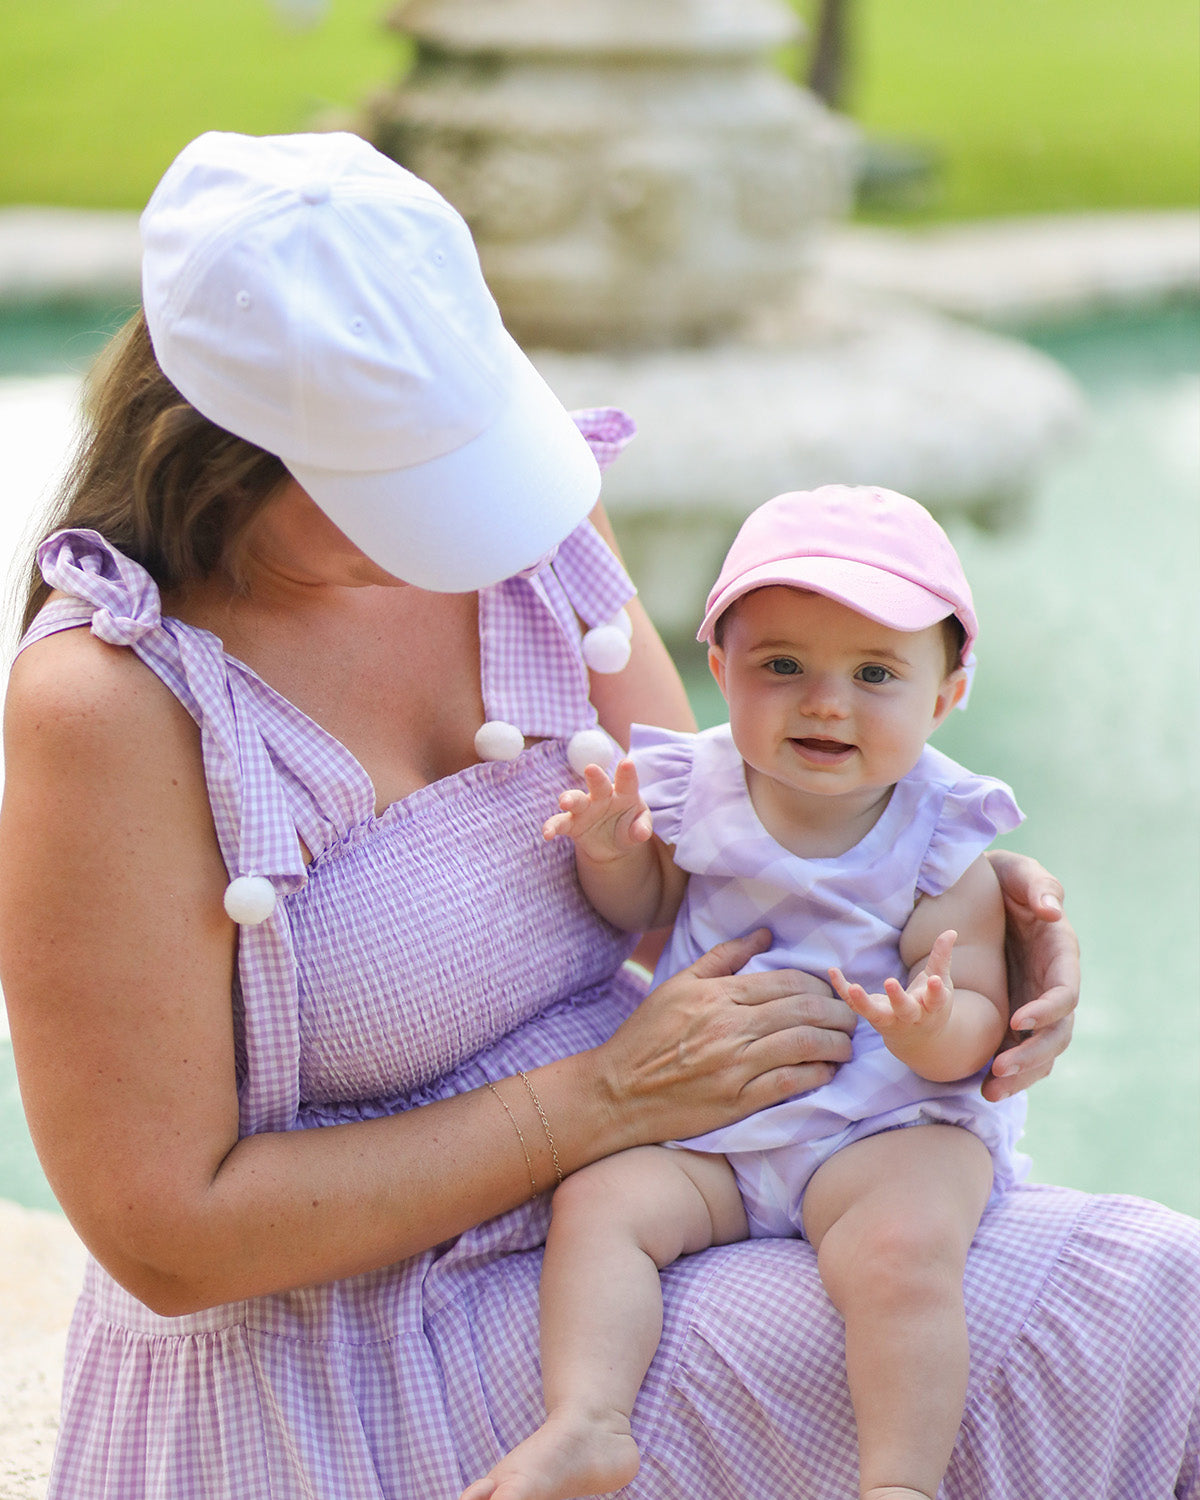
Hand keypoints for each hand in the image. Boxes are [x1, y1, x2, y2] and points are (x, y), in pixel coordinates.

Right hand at [542, 759, 652, 861]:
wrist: (612, 844)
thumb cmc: (629, 827)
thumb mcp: (639, 828)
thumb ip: (641, 828)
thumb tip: (641, 834)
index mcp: (623, 792)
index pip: (627, 781)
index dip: (627, 772)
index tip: (627, 763)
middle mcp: (602, 796)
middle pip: (598, 783)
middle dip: (595, 776)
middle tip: (591, 769)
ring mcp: (585, 808)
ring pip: (575, 799)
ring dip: (569, 798)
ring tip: (564, 802)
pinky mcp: (572, 823)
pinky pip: (560, 823)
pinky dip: (552, 827)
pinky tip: (547, 834)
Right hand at [594, 929, 854, 1144]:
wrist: (617, 1091)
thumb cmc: (647, 1035)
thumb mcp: (679, 984)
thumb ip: (722, 957)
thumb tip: (763, 935)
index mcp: (719, 995)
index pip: (787, 982)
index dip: (819, 985)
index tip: (832, 991)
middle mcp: (731, 1026)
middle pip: (804, 1011)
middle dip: (839, 1012)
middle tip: (852, 1016)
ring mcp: (735, 1065)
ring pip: (805, 1045)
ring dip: (836, 1044)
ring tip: (846, 1044)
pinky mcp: (737, 1100)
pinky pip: (790, 1082)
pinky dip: (817, 1075)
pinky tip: (827, 1072)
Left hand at [830, 930, 956, 1049]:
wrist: (917, 1038)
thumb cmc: (930, 1004)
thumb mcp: (940, 981)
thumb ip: (942, 958)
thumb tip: (952, 931)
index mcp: (932, 1007)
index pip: (936, 1000)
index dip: (935, 991)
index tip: (934, 980)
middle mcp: (911, 1016)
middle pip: (904, 1010)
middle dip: (898, 998)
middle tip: (889, 982)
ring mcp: (890, 1019)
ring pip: (875, 1014)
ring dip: (864, 1002)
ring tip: (853, 988)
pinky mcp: (872, 1016)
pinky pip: (854, 1005)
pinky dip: (842, 989)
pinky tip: (833, 971)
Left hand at [984, 849, 1078, 1101]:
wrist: (980, 889)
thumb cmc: (1004, 878)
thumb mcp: (1019, 872)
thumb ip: (1039, 885)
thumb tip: (1053, 911)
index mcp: (1061, 955)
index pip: (1064, 992)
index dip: (1046, 1011)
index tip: (1017, 1021)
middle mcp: (1053, 985)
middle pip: (1057, 1033)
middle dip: (1031, 1055)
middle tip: (998, 1070)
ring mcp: (1036, 1002)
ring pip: (1041, 1051)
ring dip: (1020, 1074)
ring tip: (988, 1090)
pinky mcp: (1017, 1013)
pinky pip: (1020, 1050)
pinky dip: (1008, 1072)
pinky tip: (983, 1085)